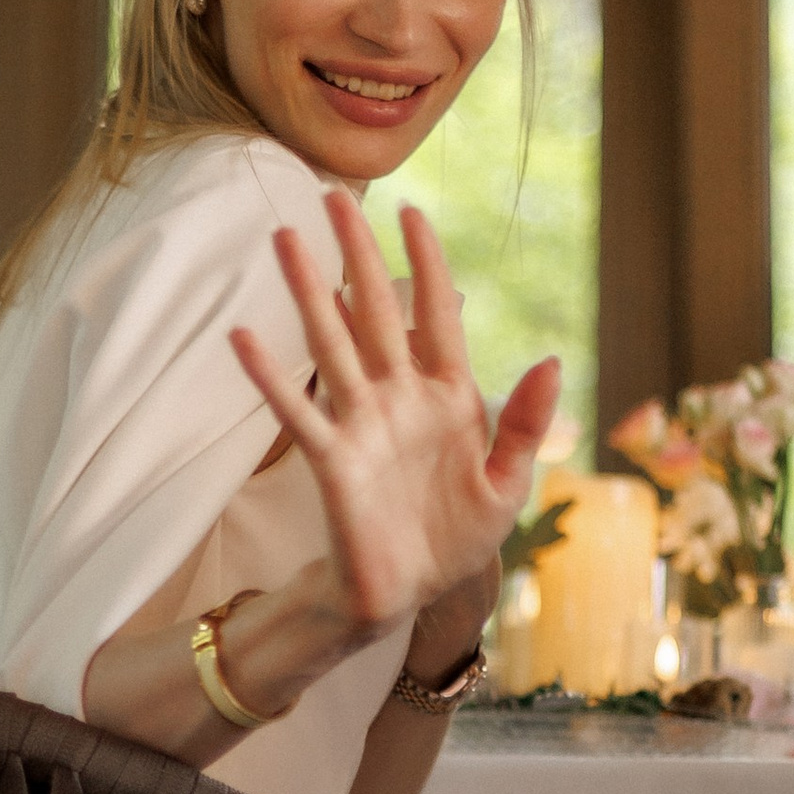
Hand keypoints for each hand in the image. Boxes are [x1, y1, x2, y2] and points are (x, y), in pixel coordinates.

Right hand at [231, 193, 559, 644]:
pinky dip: (269, 376)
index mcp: (450, 397)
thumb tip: (550, 359)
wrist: (408, 596)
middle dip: (356, 253)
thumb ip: (525, 424)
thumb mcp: (507, 485)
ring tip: (284, 240)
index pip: (437, 314)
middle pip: (376, 310)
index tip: (412, 211)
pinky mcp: (332, 460)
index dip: (428, 264)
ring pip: (332, 343)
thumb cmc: (456, 538)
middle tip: (332, 197)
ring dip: (308, 292)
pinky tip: (244, 337)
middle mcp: (400, 397)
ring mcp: (362, 424)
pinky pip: (298, 410)